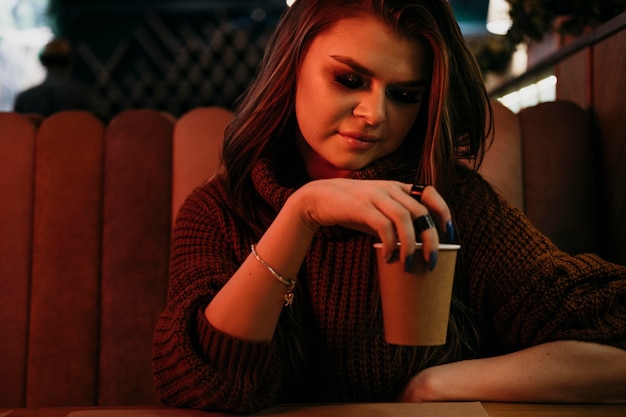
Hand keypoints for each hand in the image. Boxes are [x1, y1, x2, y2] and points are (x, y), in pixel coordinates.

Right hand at [291, 179, 451, 266]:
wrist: (318, 198)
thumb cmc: (351, 208)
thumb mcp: (378, 210)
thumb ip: (394, 223)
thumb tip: (414, 248)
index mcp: (397, 188)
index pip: (430, 194)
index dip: (444, 212)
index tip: (450, 233)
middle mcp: (390, 189)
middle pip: (421, 212)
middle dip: (431, 238)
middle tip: (432, 260)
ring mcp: (376, 196)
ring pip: (405, 218)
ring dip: (411, 244)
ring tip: (409, 264)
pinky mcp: (361, 206)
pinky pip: (383, 225)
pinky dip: (389, 243)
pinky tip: (388, 257)